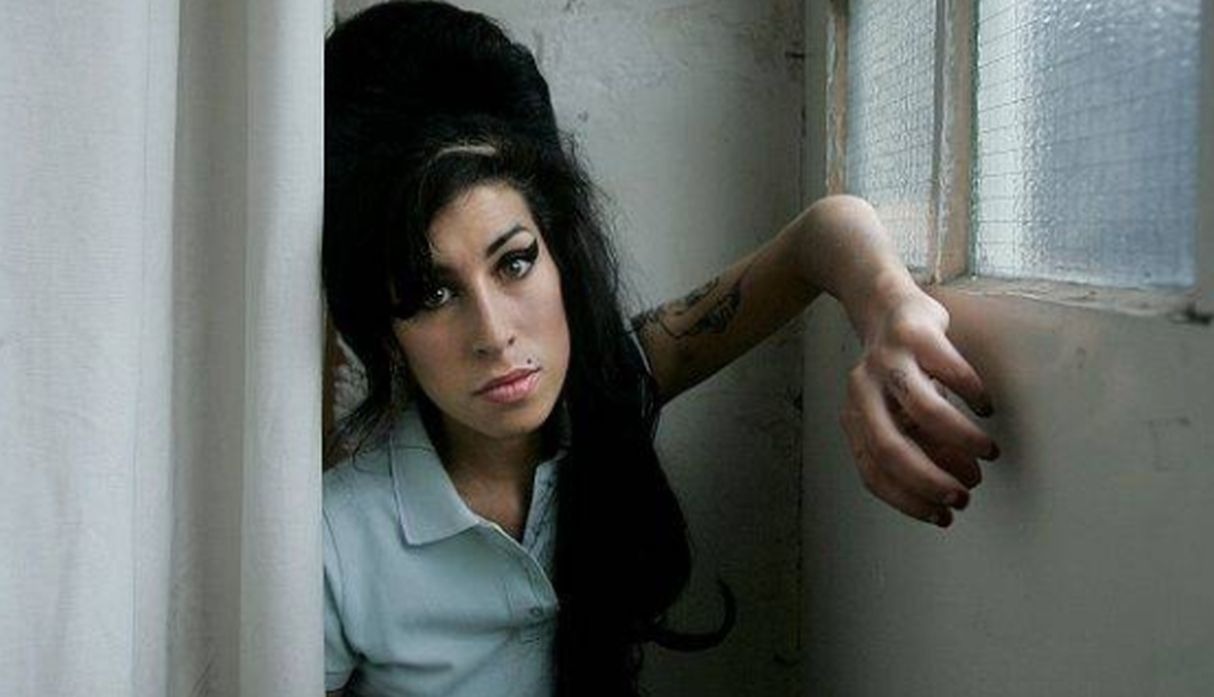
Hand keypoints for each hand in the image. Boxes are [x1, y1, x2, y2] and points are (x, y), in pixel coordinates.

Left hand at [839, 277, 997, 527]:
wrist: (883, 301)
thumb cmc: (898, 369)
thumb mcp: (899, 411)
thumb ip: (921, 446)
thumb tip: (960, 484)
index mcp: (854, 416)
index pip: (873, 471)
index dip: (907, 499)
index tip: (943, 516)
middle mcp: (863, 390)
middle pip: (891, 447)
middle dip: (930, 479)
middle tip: (967, 494)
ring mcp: (888, 360)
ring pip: (923, 409)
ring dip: (959, 438)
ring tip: (989, 452)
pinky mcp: (916, 334)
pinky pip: (950, 369)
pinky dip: (972, 393)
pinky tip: (987, 408)